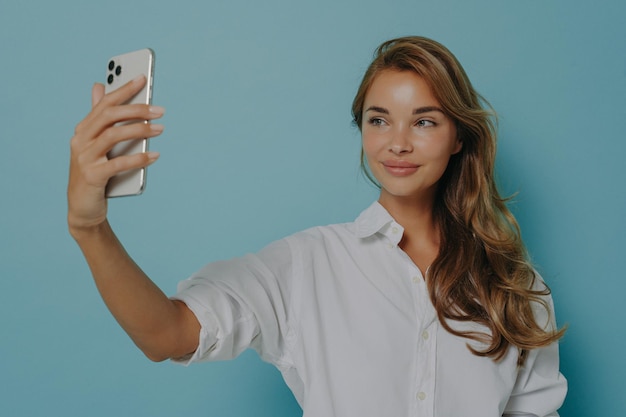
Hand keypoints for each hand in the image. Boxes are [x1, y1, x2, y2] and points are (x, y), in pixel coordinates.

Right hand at [67, 75, 164, 235]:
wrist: (83, 208)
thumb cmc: (96, 173)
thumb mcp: (97, 144)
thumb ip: (101, 119)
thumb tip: (99, 86)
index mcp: (84, 129)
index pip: (104, 103)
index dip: (123, 89)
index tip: (143, 77)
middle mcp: (80, 140)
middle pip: (109, 116)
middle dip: (136, 109)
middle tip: (160, 110)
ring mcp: (84, 158)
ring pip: (113, 136)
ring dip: (139, 130)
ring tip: (160, 129)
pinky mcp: (92, 176)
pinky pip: (118, 164)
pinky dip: (138, 158)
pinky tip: (155, 156)